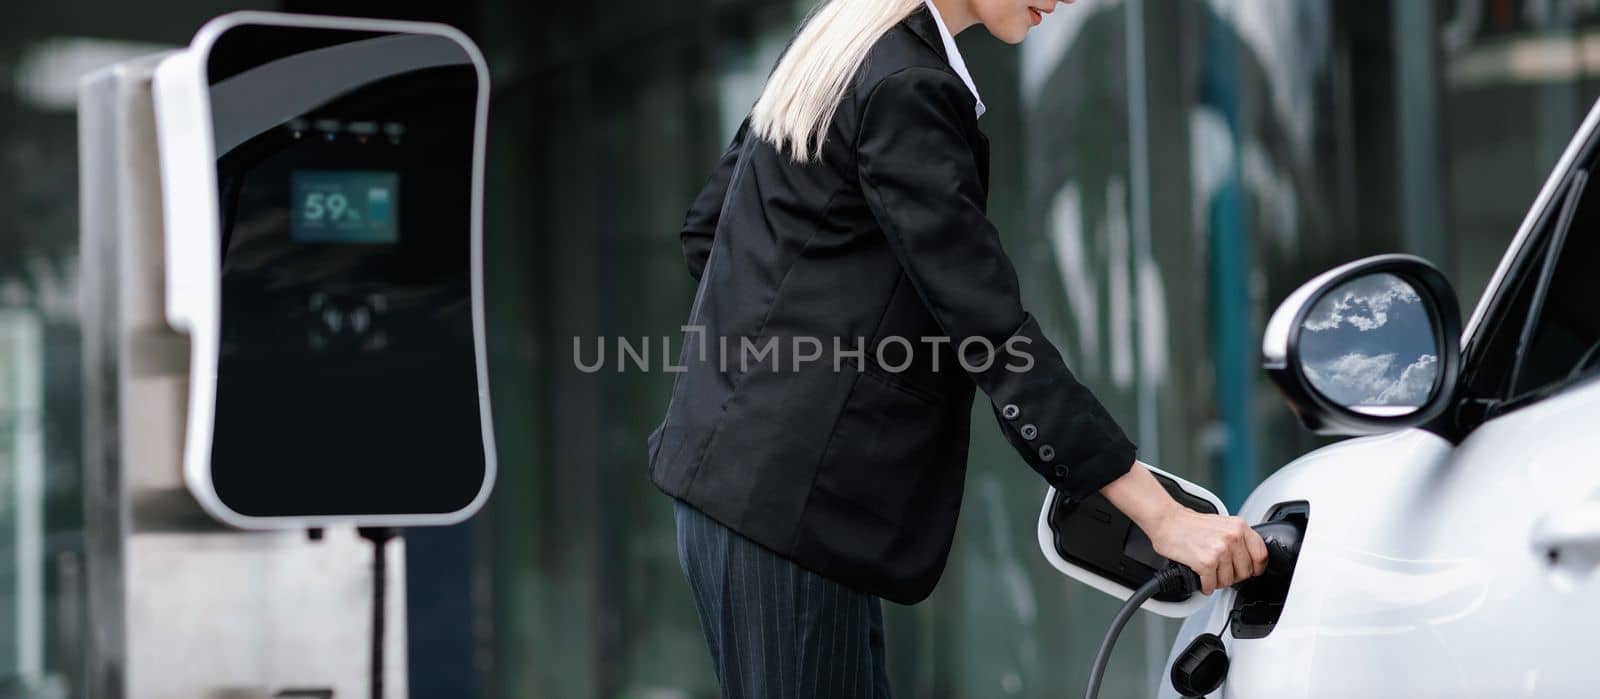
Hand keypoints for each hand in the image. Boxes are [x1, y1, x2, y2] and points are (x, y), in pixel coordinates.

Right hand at [1146, 505, 1268, 594]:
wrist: (1167, 521)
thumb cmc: (1190, 524)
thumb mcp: (1223, 524)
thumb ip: (1239, 539)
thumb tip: (1250, 560)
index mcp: (1239, 527)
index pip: (1261, 555)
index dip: (1255, 568)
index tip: (1249, 571)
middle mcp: (1232, 537)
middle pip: (1245, 572)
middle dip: (1233, 576)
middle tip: (1221, 571)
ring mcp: (1220, 550)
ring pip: (1228, 581)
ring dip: (1217, 581)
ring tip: (1209, 572)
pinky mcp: (1205, 562)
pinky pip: (1211, 585)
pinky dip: (1205, 586)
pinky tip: (1201, 579)